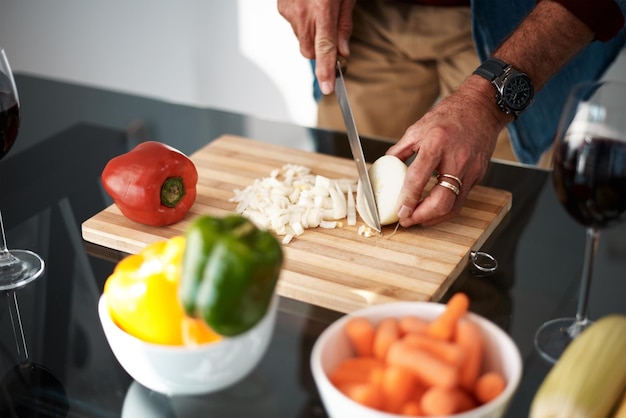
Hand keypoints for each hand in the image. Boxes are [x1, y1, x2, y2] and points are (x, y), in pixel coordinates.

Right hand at [277, 0, 354, 93]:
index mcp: (323, 8)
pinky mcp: (282, 9)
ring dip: (312, 35)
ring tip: (320, 13)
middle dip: (320, 52)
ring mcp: (290, 11)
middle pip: (310, 51)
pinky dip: (303, 24)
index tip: (327, 87)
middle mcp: (303, 12)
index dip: (326, 70)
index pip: (324, 48)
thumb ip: (345, 25)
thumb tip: (343, 51)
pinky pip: (294, 27)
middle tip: (331, 37)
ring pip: (302, 40)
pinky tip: (310, 8)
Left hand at [386, 80, 507, 226]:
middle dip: (422, 217)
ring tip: (418, 218)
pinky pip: (461, 199)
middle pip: (441, 201)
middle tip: (407, 220)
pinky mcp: (478, 176)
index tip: (399, 211)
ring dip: (434, 218)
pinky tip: (433, 208)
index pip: (419, 179)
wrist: (482, 108)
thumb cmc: (449, 115)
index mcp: (436, 144)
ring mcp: (470, 170)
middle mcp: (456, 159)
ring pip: (454, 206)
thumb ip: (400, 150)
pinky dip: (446, 208)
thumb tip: (386, 165)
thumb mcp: (418, 128)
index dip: (408, 199)